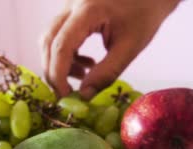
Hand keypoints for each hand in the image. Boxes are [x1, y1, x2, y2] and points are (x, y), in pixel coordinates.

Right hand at [41, 0, 179, 98]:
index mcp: (87, 10)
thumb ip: (106, 73)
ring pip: (49, 38)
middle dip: (53, 71)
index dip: (58, 74)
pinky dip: (66, 54)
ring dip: (58, 63)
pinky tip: (86, 64)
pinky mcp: (71, 11)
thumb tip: (84, 96)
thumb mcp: (130, 47)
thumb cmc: (145, 14)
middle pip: (48, 42)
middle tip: (67, 93)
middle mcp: (72, 4)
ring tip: (82, 76)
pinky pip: (58, 35)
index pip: (61, 46)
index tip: (66, 96)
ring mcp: (69, 6)